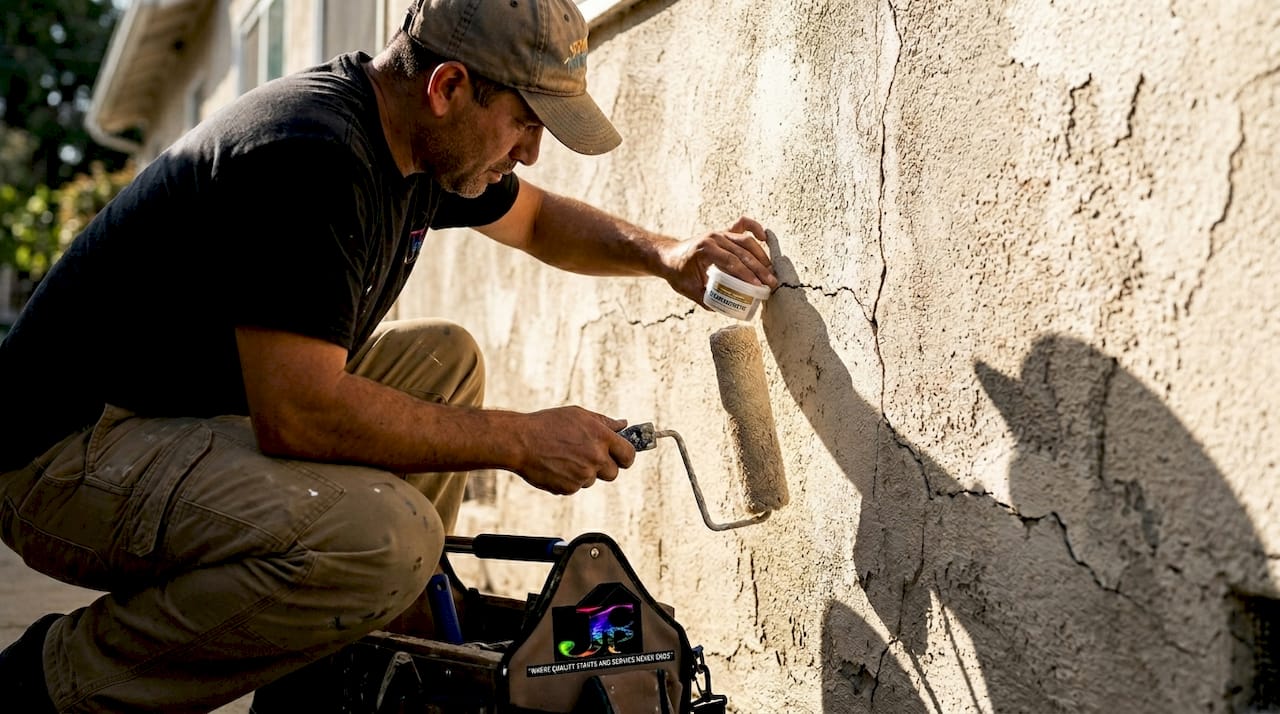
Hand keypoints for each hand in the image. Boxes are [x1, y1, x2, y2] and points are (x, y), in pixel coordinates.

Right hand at [512, 406, 635, 494]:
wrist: (521, 442)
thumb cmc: (548, 424)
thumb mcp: (579, 415)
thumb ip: (604, 422)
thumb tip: (623, 425)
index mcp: (602, 437)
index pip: (629, 454)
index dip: (626, 456)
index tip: (621, 456)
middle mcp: (596, 458)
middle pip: (613, 473)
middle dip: (605, 467)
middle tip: (590, 457)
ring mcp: (583, 475)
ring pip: (592, 479)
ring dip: (583, 472)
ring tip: (565, 457)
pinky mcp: (569, 488)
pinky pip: (576, 486)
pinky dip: (569, 479)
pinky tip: (556, 465)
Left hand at [659, 216, 778, 306]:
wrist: (669, 255)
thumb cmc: (678, 273)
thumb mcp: (689, 289)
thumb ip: (706, 300)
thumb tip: (727, 310)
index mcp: (705, 250)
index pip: (731, 262)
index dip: (746, 274)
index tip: (758, 286)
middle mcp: (714, 237)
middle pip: (742, 252)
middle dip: (759, 268)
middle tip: (771, 283)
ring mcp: (720, 232)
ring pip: (746, 241)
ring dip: (761, 255)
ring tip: (771, 271)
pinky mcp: (724, 231)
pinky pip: (742, 224)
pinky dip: (755, 228)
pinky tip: (765, 237)